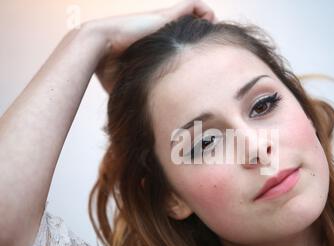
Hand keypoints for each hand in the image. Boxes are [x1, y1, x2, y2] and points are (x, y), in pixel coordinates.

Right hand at [86, 0, 216, 92]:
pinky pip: (193, 4)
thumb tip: (145, 124)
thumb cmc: (110, 70)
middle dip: (204, 38)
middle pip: (192, 28)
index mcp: (156, 47)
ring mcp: (165, 21)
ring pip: (195, 15)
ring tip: (210, 37)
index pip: (181, 44)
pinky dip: (204, 11)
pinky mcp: (168, 13)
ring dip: (206, 23)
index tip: (203, 66)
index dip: (194, 51)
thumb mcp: (131, 86)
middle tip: (212, 52)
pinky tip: (207, 23)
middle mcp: (163, 31)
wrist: (100, 48)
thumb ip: (139, 100)